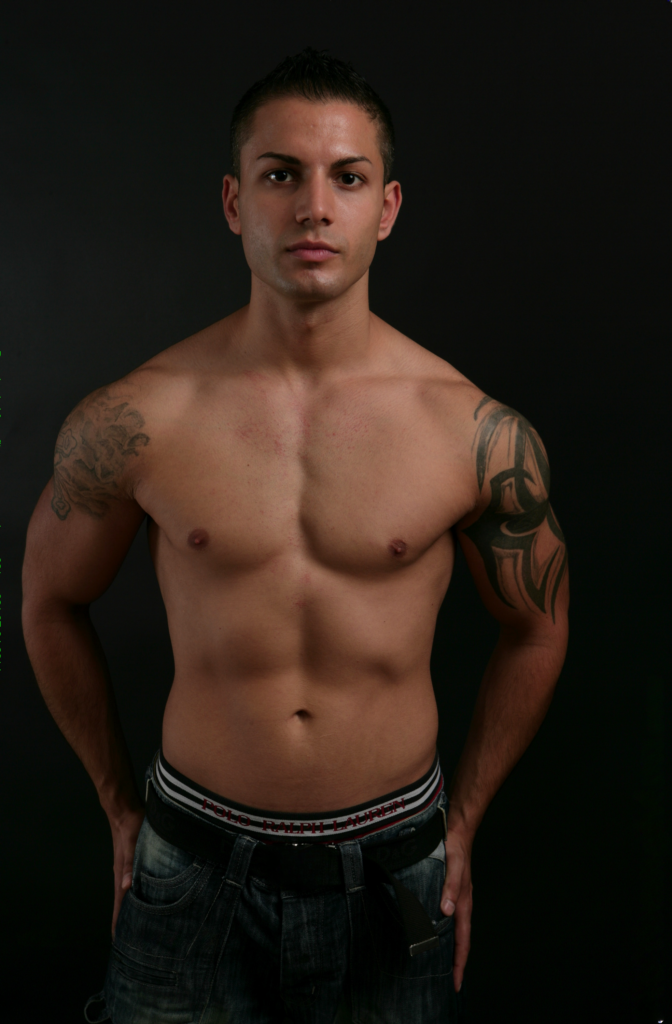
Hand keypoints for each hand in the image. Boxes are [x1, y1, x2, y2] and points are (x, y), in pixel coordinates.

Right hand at [109, 805, 144, 937]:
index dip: (118, 923)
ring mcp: (128, 869)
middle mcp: (123, 875)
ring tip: (141, 925)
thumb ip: (130, 865)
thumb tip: (126, 886)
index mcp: (121, 875)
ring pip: (130, 895)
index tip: (118, 942)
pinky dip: (140, 895)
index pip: (118, 905)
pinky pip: (136, 884)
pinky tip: (148, 897)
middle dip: (126, 922)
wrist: (125, 809)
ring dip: (134, 909)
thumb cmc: (130, 826)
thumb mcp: (132, 844)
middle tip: (133, 942)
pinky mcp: (134, 862)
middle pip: (123, 904)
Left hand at [440, 827, 472, 992]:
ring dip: (447, 948)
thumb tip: (446, 911)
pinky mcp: (446, 891)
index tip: (455, 983)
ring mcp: (454, 898)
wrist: (455, 829)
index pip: (462, 941)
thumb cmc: (455, 847)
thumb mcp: (453, 866)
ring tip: (436, 965)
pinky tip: (430, 932)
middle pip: (459, 940)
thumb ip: (451, 887)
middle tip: (447, 983)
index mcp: (464, 904)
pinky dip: (440, 930)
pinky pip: (445, 917)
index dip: (459, 963)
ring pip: (451, 930)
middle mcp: (460, 904)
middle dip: (454, 963)